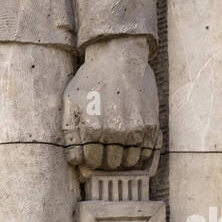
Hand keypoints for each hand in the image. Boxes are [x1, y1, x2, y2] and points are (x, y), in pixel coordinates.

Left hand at [62, 37, 159, 173]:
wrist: (119, 57)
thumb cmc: (91, 80)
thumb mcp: (70, 102)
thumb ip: (71, 135)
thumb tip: (76, 162)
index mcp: (92, 128)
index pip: (91, 161)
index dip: (90, 160)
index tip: (91, 152)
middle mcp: (114, 132)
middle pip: (111, 164)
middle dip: (105, 159)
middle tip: (104, 147)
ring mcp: (135, 130)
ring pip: (130, 161)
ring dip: (123, 157)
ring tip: (118, 142)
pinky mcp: (150, 125)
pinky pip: (147, 152)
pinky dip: (140, 151)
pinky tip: (132, 138)